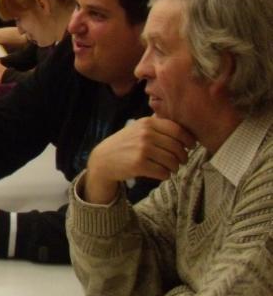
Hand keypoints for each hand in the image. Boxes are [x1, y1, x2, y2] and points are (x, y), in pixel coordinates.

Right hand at [82, 116, 196, 203]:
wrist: (104, 159)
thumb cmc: (125, 144)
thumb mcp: (138, 127)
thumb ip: (157, 124)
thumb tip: (183, 120)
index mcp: (147, 123)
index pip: (178, 130)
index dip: (189, 140)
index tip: (191, 146)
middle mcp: (145, 134)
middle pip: (178, 147)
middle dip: (183, 156)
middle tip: (181, 161)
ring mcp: (142, 149)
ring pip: (173, 161)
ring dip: (175, 167)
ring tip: (171, 168)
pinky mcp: (139, 164)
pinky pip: (164, 172)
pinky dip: (165, 175)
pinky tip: (161, 173)